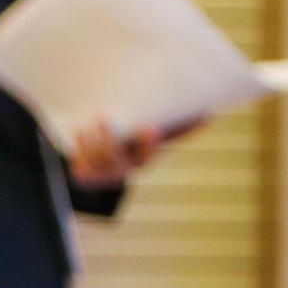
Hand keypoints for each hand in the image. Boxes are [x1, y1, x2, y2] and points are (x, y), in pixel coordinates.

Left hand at [64, 116, 203, 187]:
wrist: (107, 158)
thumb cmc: (137, 140)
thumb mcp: (159, 131)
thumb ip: (181, 124)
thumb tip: (211, 113)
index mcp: (141, 160)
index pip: (146, 155)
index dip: (147, 143)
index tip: (149, 126)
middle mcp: (122, 170)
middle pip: (115, 159)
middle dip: (108, 140)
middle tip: (104, 117)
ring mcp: (101, 173)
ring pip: (95, 162)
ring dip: (89, 143)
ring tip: (86, 122)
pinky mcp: (84, 174)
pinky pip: (79, 166)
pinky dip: (77, 150)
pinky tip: (76, 129)